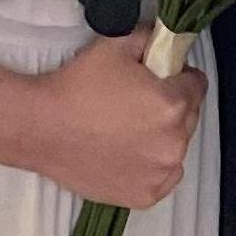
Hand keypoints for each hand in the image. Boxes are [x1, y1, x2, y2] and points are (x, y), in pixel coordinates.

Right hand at [34, 25, 205, 208]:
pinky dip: (151, 166)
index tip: (157, 78)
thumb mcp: (116, 45)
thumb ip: (150, 39)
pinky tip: (126, 154)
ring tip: (126, 130)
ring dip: (161, 137)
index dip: (177, 76)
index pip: (196, 84)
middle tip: (136, 104)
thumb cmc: (76, 86)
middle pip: (188, 116)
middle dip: (170, 106)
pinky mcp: (145, 195)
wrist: (39, 128)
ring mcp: (160, 173)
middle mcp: (174, 142)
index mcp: (172, 104)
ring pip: (176, 147)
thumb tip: (165, 42)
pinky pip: (163, 176)